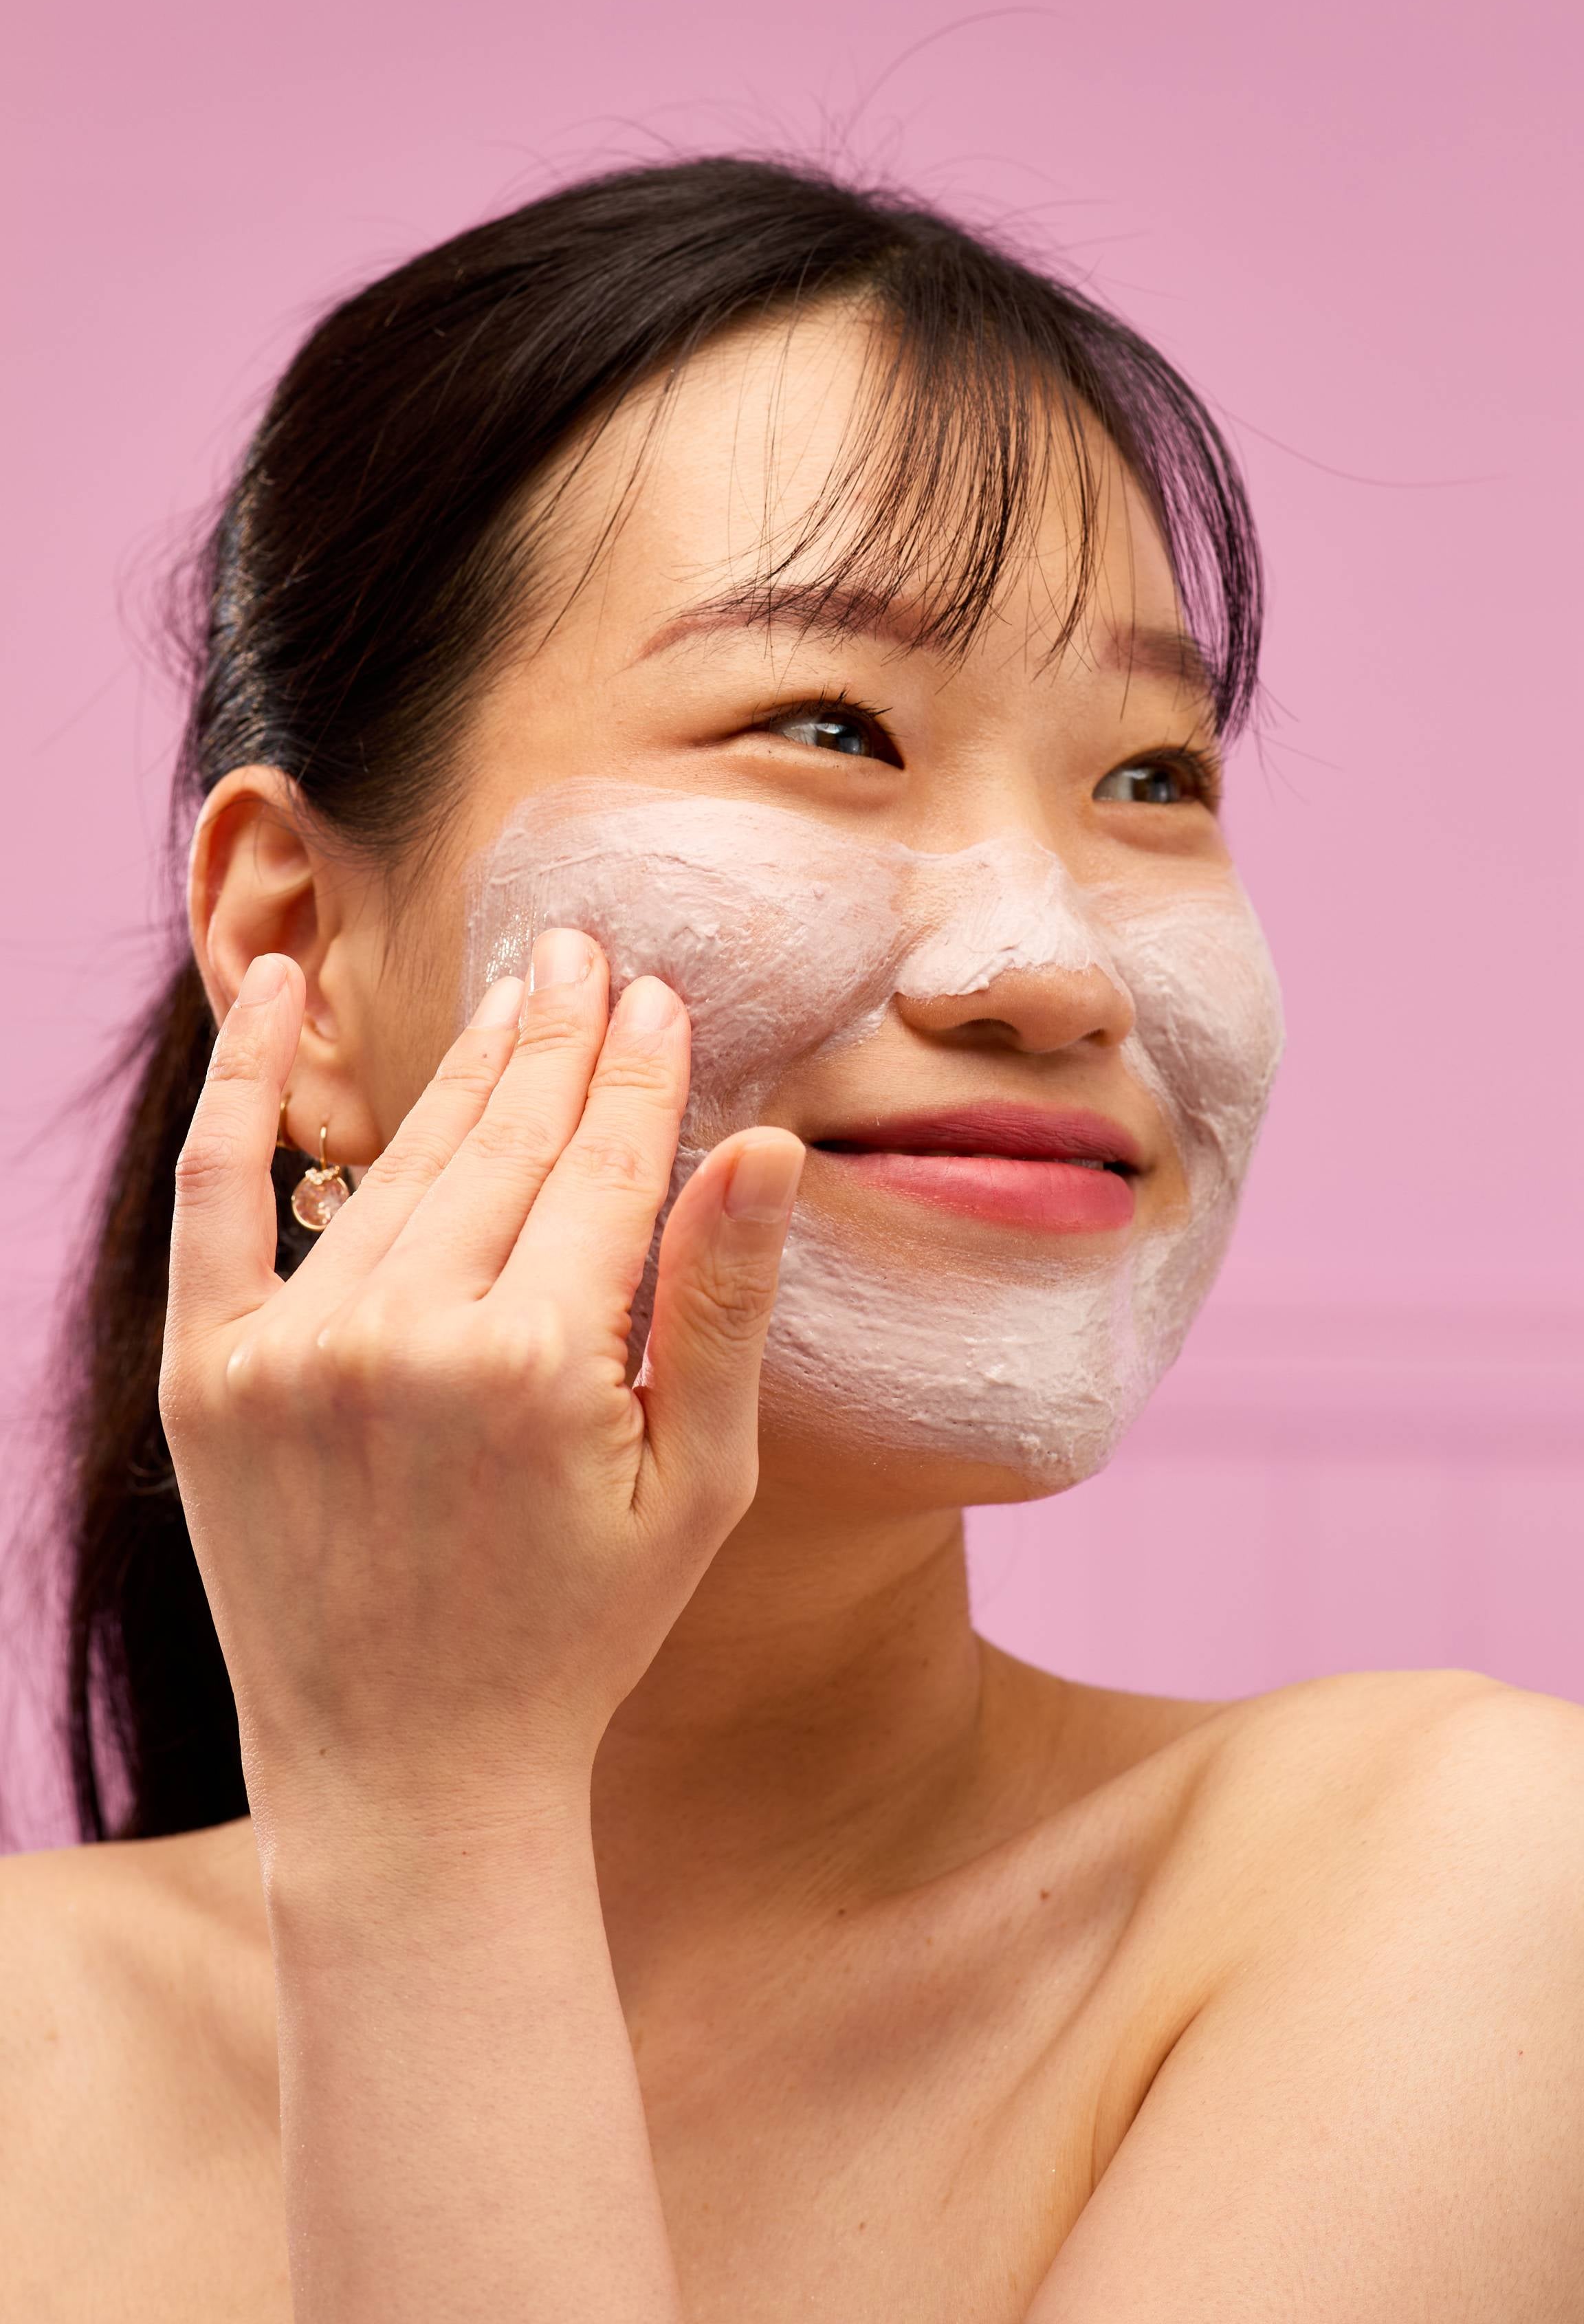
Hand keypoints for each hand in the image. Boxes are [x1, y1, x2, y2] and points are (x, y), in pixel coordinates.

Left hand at [159, 934, 803, 1854]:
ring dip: (461, 1069)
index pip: (606, 1168)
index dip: (640, 1074)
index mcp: (537, 1369)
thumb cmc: (578, 1634)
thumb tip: (771, 1146)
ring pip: (396, 1166)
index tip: (659, 995)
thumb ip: (721, 1306)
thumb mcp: (695, 1486)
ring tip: (513, 999)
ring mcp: (290, 1353)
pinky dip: (241, 1083)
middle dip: (556, 1038)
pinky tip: (272, 984)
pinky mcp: (204, 1374)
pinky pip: (215, 1193)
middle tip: (584, 952)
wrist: (407, 1775)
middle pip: (503, 1144)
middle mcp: (403, 1343)